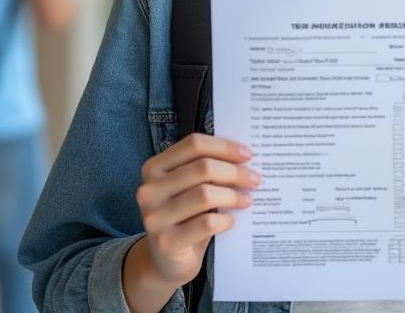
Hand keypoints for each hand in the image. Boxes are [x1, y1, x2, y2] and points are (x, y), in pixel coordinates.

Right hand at [134, 133, 259, 286]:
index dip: (224, 147)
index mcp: (155, 168)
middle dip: (235, 172)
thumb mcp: (190, 188)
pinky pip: (205, 223)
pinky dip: (225, 220)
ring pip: (205, 194)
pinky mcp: (165, 242)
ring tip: (247, 200)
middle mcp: (149, 189)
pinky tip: (231, 221)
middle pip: (203, 168)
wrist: (166, 261)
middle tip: (255, 179)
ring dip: (233, 196)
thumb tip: (245, 158)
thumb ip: (206, 170)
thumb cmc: (185, 217)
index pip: (194, 144)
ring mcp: (154, 216)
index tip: (248, 154)